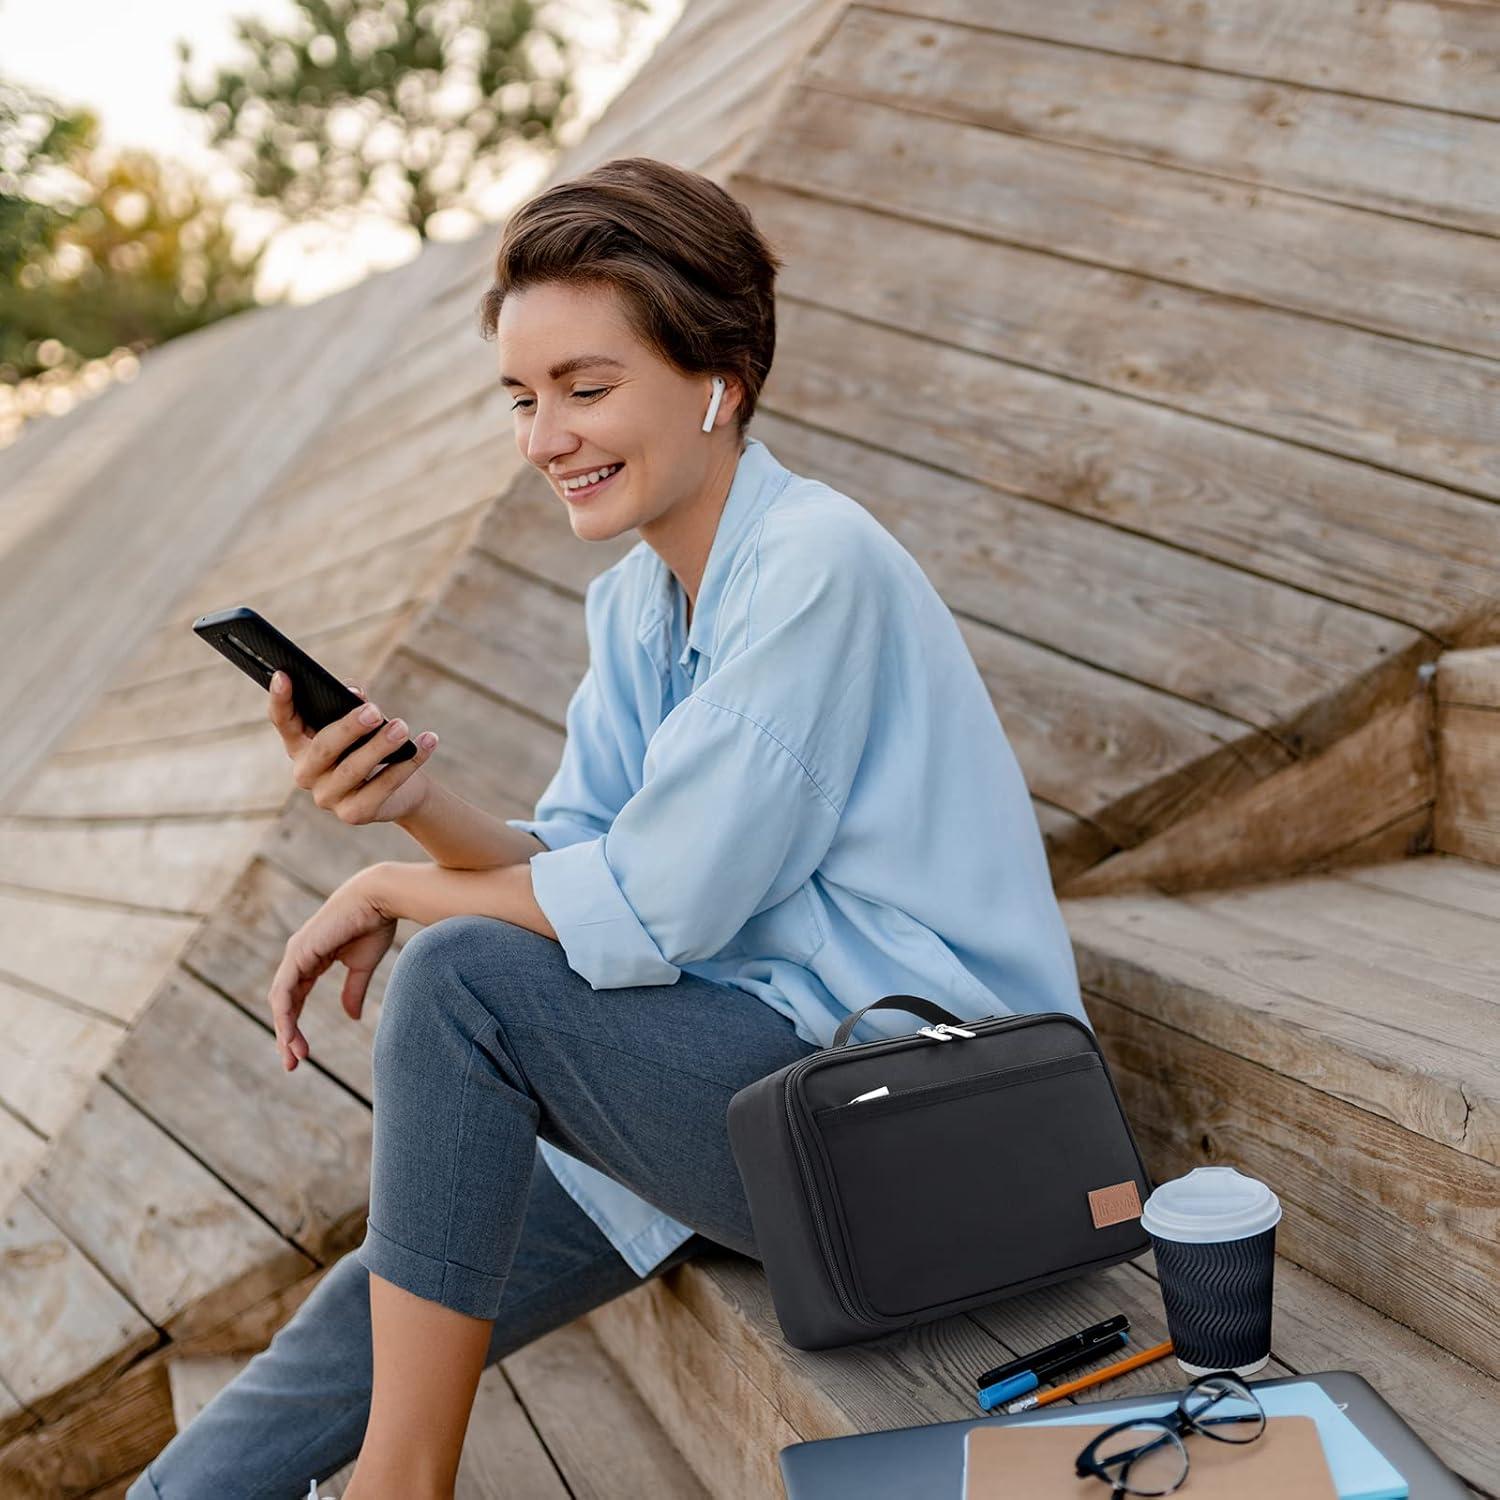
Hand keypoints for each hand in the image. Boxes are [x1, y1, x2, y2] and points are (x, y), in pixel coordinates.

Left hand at [268, 867, 396, 1071]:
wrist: (379, 898)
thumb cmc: (374, 924)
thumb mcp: (362, 966)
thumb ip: (353, 990)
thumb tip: (351, 1017)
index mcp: (311, 959)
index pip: (296, 999)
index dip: (296, 1026)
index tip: (303, 1054)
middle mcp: (298, 957)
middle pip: (284, 1004)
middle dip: (287, 1035)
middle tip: (292, 1064)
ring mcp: (295, 954)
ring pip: (281, 1001)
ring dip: (286, 1031)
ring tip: (294, 1056)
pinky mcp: (299, 953)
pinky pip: (285, 990)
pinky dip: (286, 1014)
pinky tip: (289, 1034)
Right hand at [269, 671, 437, 825]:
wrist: (401, 791)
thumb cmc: (372, 748)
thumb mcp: (362, 725)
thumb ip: (354, 706)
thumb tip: (354, 693)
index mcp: (300, 745)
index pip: (283, 721)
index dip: (280, 699)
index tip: (283, 674)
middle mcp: (306, 773)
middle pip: (324, 748)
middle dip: (349, 727)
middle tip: (375, 711)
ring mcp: (327, 797)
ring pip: (353, 770)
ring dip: (380, 746)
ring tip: (402, 727)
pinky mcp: (354, 814)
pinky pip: (382, 787)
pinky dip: (407, 764)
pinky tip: (427, 742)